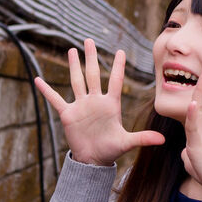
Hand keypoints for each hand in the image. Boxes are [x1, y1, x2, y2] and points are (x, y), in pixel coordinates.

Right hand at [34, 40, 165, 166]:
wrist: (93, 160)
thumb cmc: (110, 150)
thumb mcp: (126, 143)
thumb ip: (142, 138)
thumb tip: (163, 140)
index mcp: (110, 105)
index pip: (116, 81)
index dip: (118, 66)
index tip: (120, 51)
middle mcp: (95, 101)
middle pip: (93, 74)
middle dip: (91, 57)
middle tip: (89, 40)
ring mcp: (81, 106)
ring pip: (77, 81)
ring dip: (74, 66)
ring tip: (72, 50)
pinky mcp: (68, 114)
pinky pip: (56, 100)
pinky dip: (47, 91)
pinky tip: (38, 80)